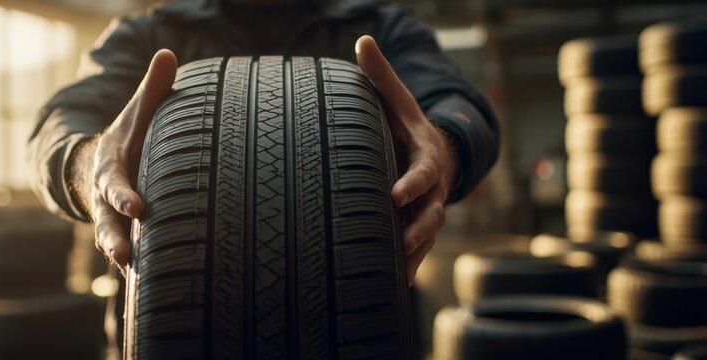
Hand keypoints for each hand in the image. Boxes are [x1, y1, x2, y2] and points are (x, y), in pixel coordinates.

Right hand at [70, 49, 177, 271]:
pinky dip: (137, 272)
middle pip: (106, 221)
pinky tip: (151, 291)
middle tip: (123, 255)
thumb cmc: (130, 137)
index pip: (116, 182)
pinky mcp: (126, 235)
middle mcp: (108, 199)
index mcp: (112, 167)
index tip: (137, 206)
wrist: (101, 165)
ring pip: (113, 243)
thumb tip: (169, 53)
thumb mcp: (137, 111)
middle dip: (113, 238)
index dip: (124, 194)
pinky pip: (129, 255)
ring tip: (135, 278)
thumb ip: (153, 88)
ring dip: (122, 260)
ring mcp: (114, 221)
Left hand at [355, 36, 458, 282]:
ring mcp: (427, 214)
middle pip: (430, 215)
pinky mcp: (418, 231)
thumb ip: (381, 76)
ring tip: (392, 276)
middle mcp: (432, 192)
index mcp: (426, 160)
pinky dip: (404, 271)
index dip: (412, 184)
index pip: (423, 174)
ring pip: (424, 240)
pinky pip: (415, 254)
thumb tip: (362, 42)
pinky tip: (387, 290)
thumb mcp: (399, 100)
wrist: (439, 155)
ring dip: (411, 258)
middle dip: (417, 230)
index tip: (395, 194)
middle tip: (400, 242)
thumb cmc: (409, 127)